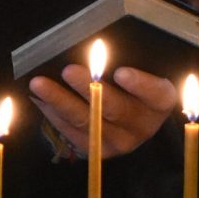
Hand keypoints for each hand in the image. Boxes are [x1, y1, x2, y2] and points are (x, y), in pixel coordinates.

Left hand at [29, 64, 177, 158]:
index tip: (120, 72)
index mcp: (160, 102)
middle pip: (115, 108)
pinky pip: (72, 132)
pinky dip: (54, 113)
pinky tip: (38, 98)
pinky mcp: (97, 150)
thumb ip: (127, 58)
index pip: (157, 94)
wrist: (131, 118)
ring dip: (60, 101)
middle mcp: (143, 126)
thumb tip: (95, 47)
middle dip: (88, 88)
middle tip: (68, 70)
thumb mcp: (140, 69)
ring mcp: (119, 141)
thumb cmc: (133, 83)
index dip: (141, 84)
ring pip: (87, 122)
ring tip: (39, 83)